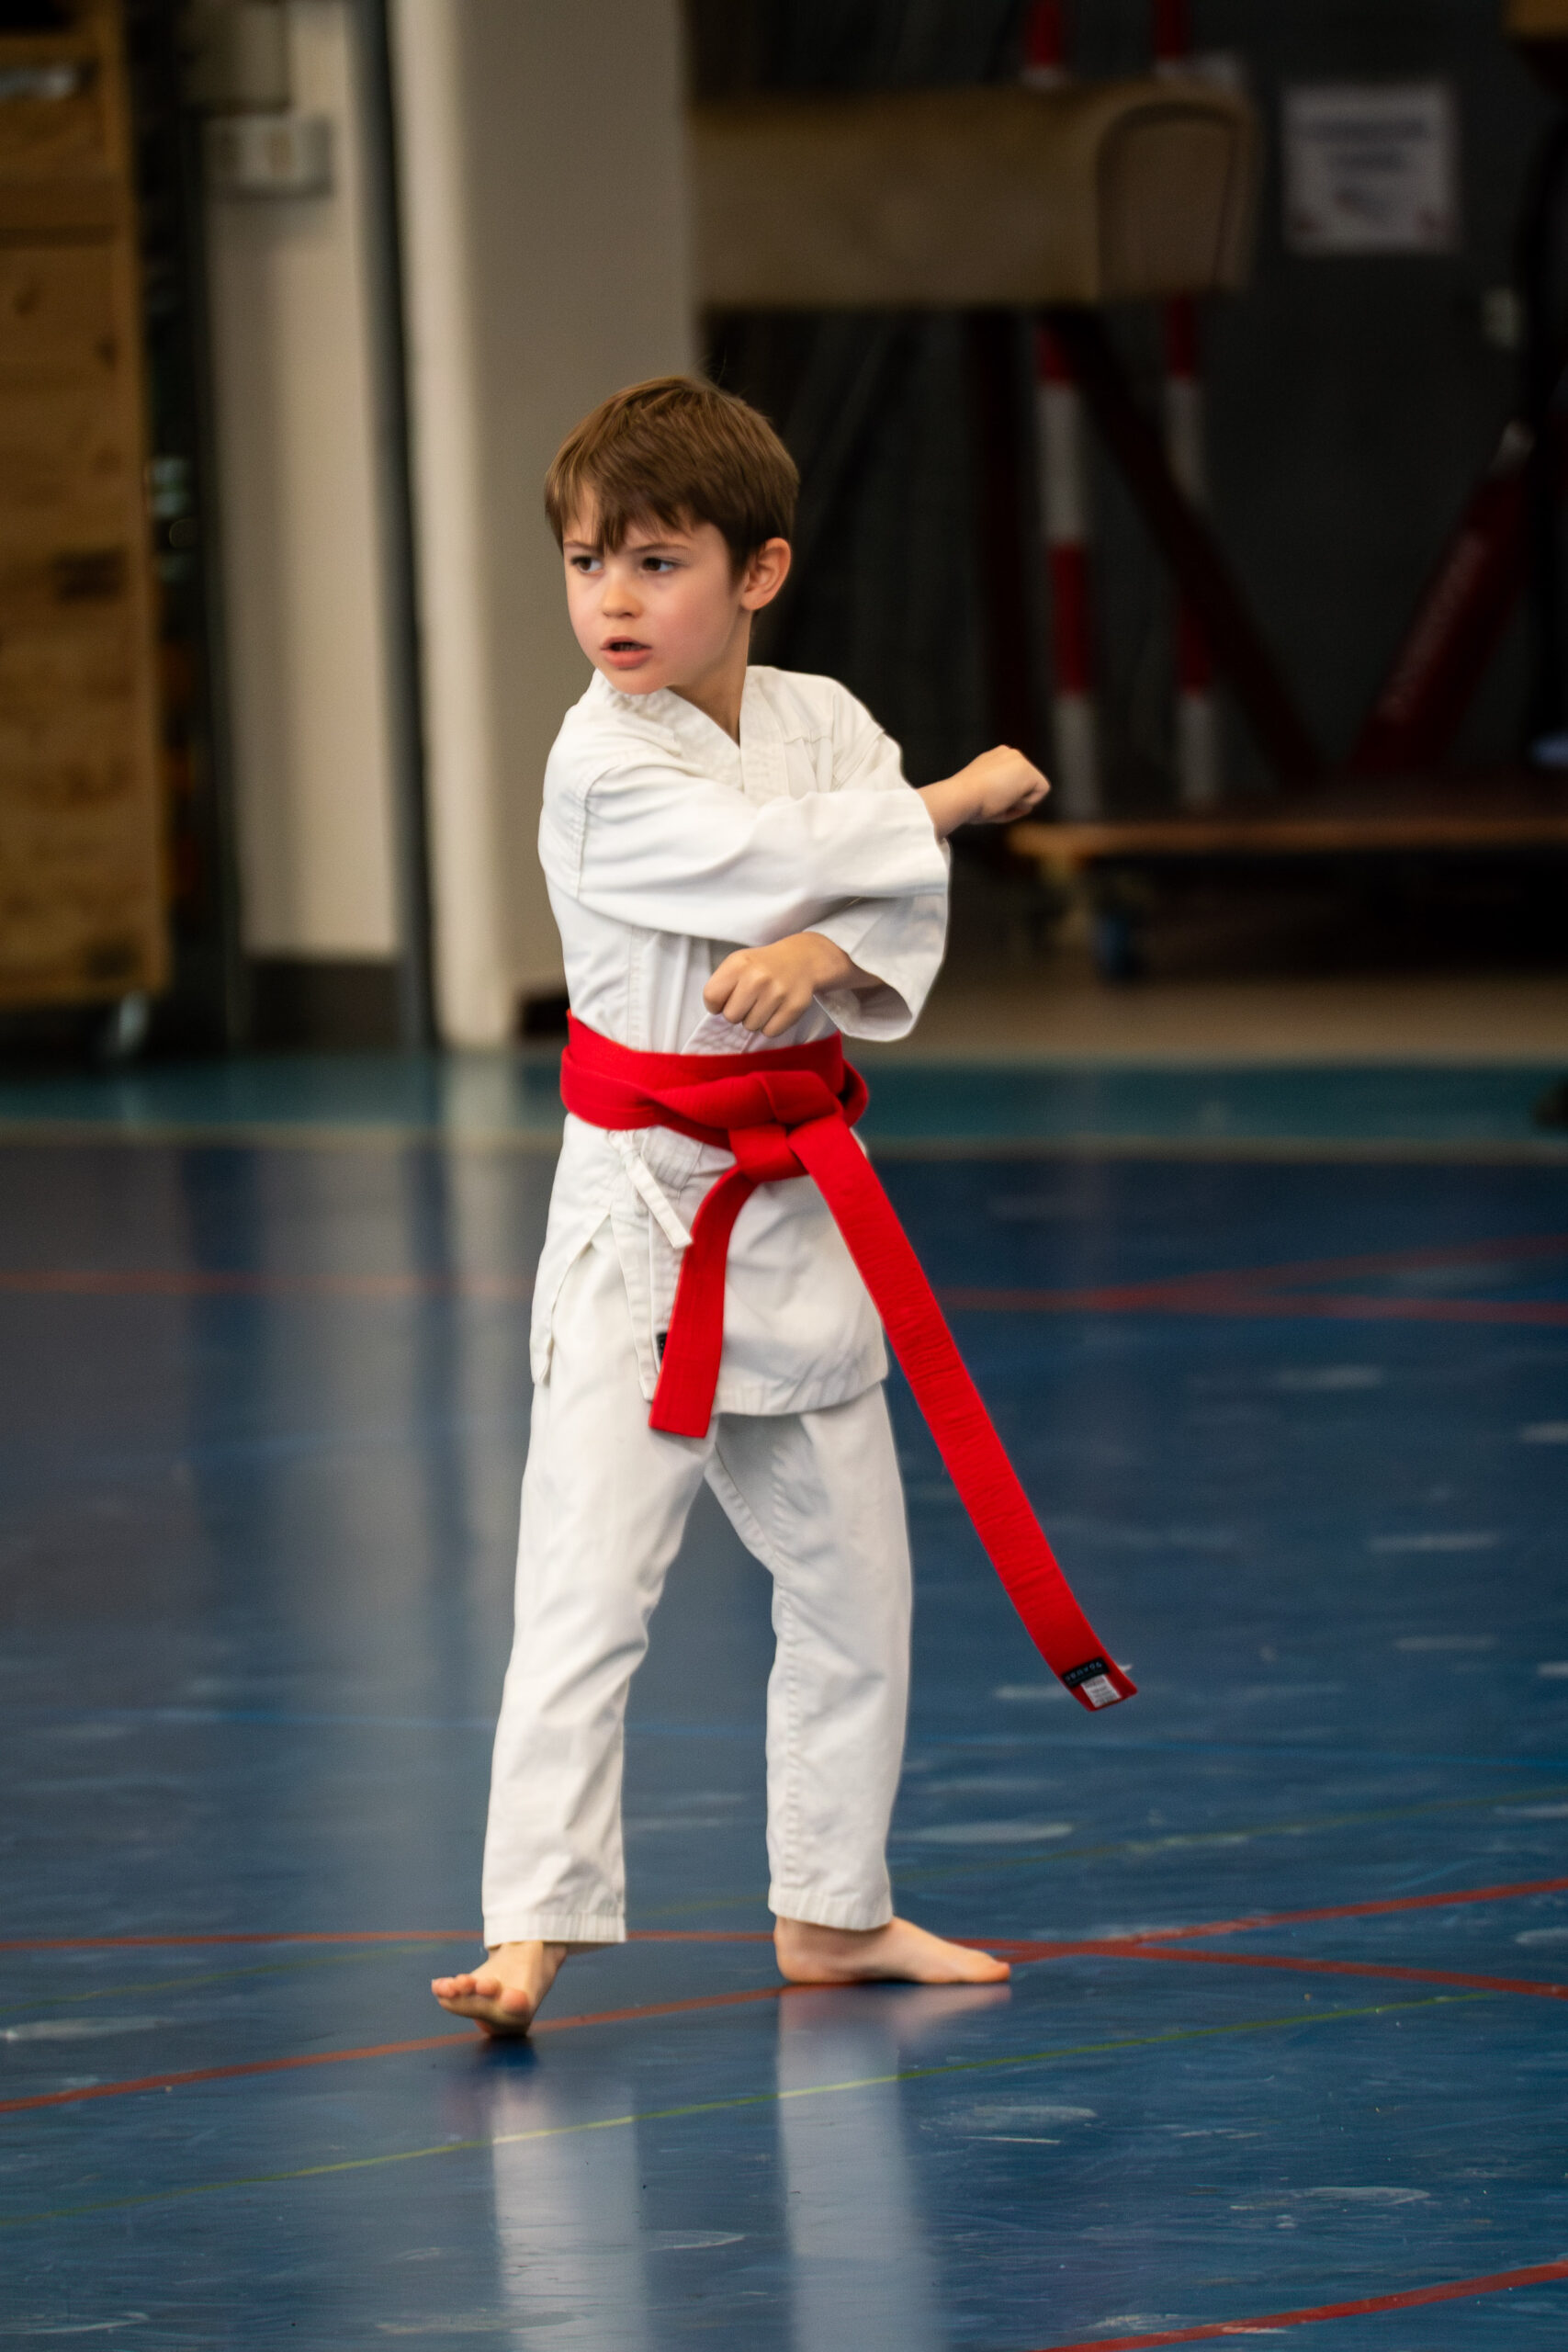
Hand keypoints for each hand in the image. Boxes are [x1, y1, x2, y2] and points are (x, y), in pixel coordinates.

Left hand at [703, 931, 857, 1036]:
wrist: (803, 959)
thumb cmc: (764, 965)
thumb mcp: (738, 963)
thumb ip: (722, 984)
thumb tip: (716, 1011)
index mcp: (738, 964)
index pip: (711, 997)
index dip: (716, 1004)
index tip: (726, 1000)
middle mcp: (757, 977)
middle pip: (730, 1016)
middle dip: (738, 1013)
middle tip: (749, 1002)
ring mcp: (777, 993)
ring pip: (751, 1026)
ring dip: (755, 1019)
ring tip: (765, 1004)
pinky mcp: (794, 1007)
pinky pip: (770, 1032)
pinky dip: (771, 1025)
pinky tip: (777, 1010)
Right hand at [919, 746, 1048, 836]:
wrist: (961, 796)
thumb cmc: (968, 803)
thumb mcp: (984, 798)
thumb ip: (1005, 800)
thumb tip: (1028, 808)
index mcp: (994, 758)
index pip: (1012, 782)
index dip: (1006, 799)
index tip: (989, 802)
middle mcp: (1008, 754)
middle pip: (1023, 786)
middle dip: (1013, 800)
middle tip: (991, 802)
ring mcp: (1018, 759)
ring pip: (1032, 789)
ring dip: (1018, 801)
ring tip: (998, 799)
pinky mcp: (1028, 769)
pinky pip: (1041, 792)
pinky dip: (1027, 802)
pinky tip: (1008, 797)